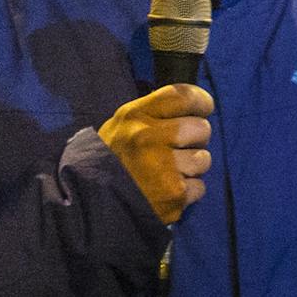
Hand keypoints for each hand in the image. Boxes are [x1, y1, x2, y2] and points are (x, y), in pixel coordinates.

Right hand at [98, 84, 213, 225]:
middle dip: (195, 139)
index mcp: (136, 116)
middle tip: (179, 148)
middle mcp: (149, 137)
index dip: (200, 101)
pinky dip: (188, 191)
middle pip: (202, 128)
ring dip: (192, 167)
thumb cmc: (111, 159)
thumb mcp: (122, 125)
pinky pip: (199, 186)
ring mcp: (163, 167)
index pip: (183, 96)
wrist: (93, 200)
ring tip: (171, 172)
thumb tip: (193, 108)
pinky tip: (168, 191)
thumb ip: (154, 113)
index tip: (203, 109)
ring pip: (203, 159)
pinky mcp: (173, 194)